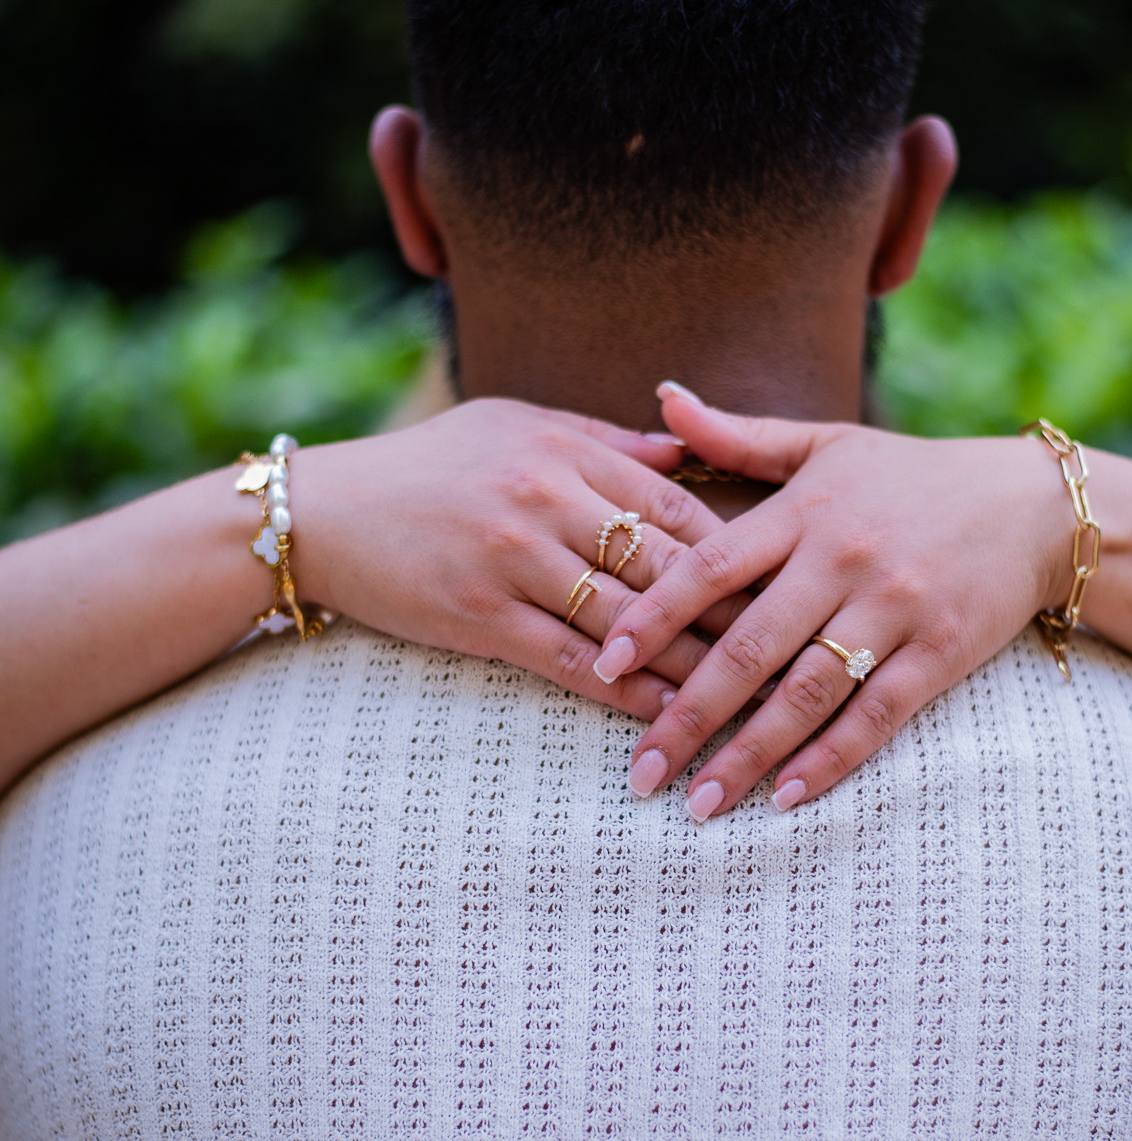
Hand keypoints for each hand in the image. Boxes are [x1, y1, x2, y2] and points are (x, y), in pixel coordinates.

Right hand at [289, 396, 746, 720]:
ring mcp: (513, 562)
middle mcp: (545, 501)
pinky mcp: (481, 618)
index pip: (676, 507)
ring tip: (751, 700)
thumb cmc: (428, 466)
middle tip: (798, 651)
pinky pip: (571, 662)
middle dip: (737, 614)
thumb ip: (603, 444)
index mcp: (563, 450)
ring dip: (693, 666)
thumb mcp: (514, 425)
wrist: (325, 513)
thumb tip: (685, 452)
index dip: (739, 551)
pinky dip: (624, 692)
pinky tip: (665, 715)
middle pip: (666, 566)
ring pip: (628, 621)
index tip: (787, 586)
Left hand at [595, 384, 1075, 814]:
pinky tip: (784, 797)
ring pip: (806, 692)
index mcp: (804, 511)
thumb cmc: (913, 477)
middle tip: (640, 771)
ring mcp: (894, 608)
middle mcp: (844, 559)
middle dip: (689, 714)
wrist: (1034, 505)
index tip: (605, 663)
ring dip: (748, 754)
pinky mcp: (939, 652)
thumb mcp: (826, 444)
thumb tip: (662, 399)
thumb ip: (738, 436)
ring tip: (701, 805)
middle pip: (749, 645)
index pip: (711, 566)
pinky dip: (829, 759)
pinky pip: (876, 715)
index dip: (654, 616)